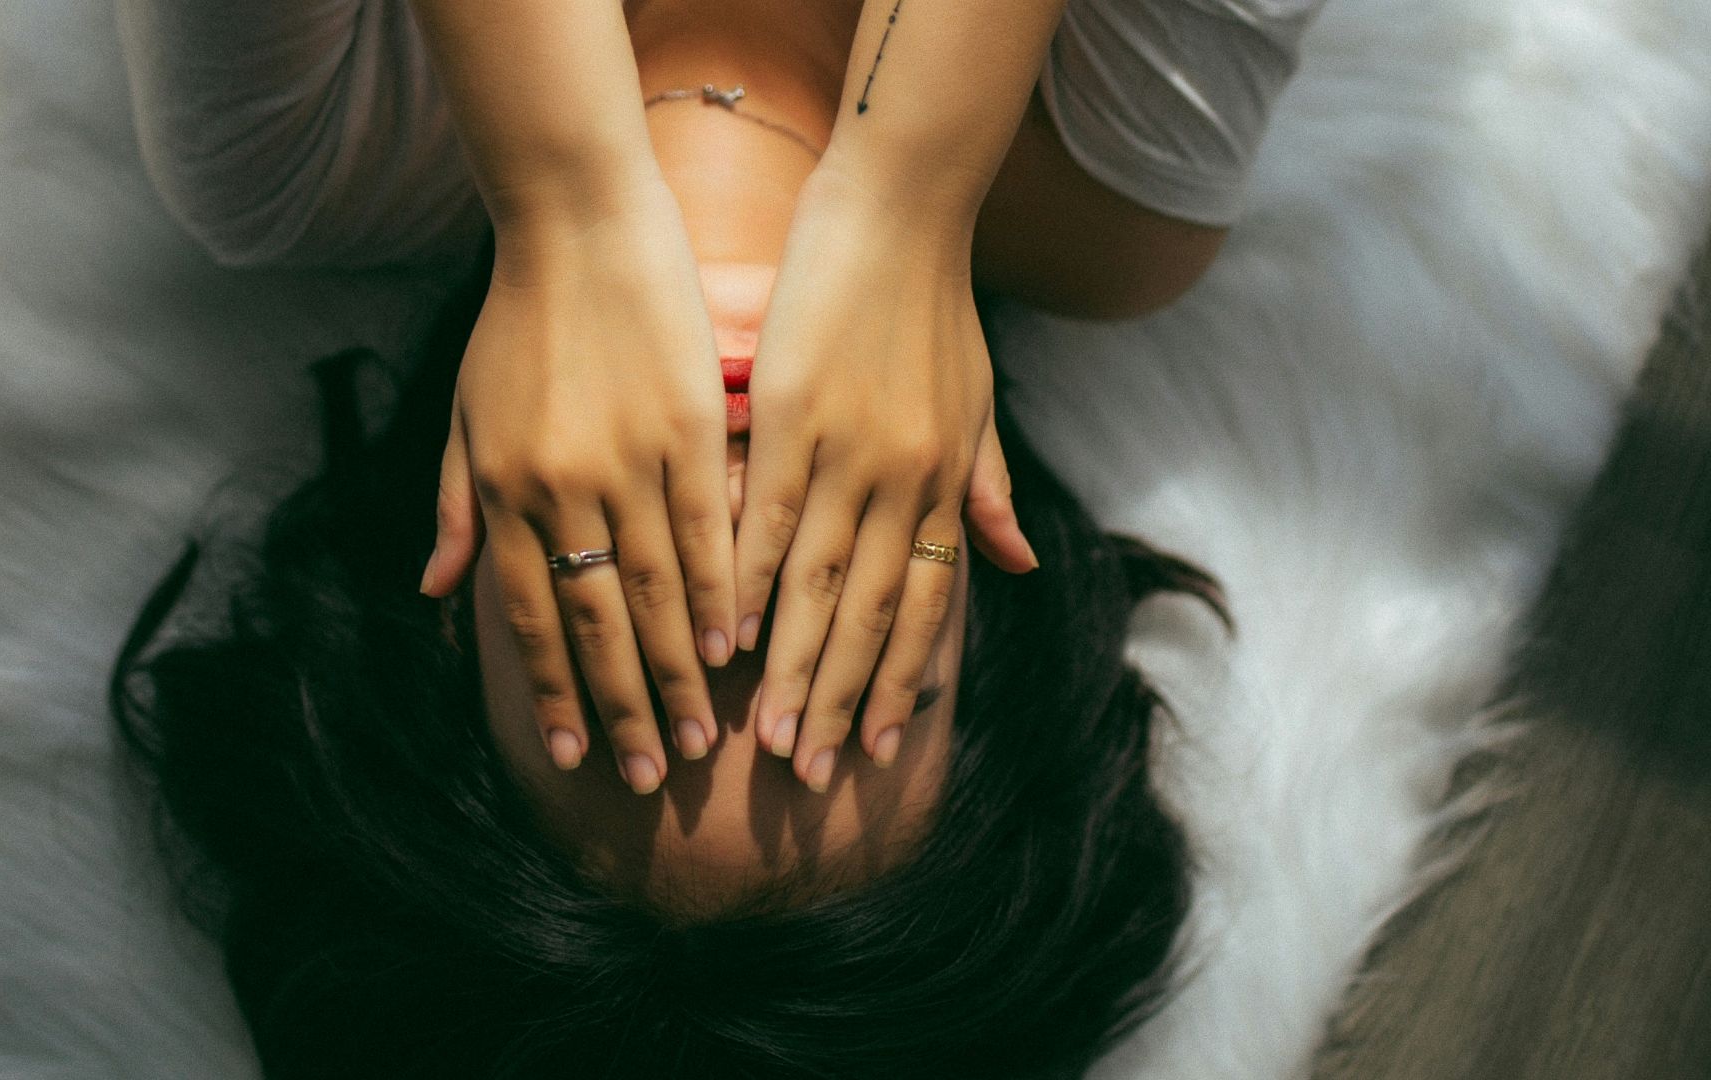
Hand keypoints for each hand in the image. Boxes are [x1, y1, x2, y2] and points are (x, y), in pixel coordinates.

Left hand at [419, 182, 735, 794]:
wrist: (576, 224)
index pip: (527, 616)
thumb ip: (456, 508)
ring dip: (678, 669)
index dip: (550, 689)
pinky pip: (706, 528)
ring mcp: (627, 459)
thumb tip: (438, 596)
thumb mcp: (465, 416)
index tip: (570, 753)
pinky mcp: (686, 427)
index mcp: (503, 489)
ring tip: (701, 734)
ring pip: (656, 589)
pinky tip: (735, 643)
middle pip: (596, 621)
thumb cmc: (516, 322)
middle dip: (622, 706)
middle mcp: (560, 487)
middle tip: (651, 776)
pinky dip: (720, 591)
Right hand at [735, 166, 1037, 793]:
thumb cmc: (936, 305)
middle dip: (841, 701)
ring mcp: (848, 452)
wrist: (902, 209)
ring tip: (763, 737)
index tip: (876, 751)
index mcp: (944, 483)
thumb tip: (1018, 566)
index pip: (923, 607)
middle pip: (870, 615)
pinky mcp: (793, 416)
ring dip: (789, 666)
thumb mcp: (979, 404)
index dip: (899, 682)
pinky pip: (766, 516)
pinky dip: (746, 580)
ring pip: (818, 585)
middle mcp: (904, 482)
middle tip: (811, 775)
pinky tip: (723, 633)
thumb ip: (989, 488)